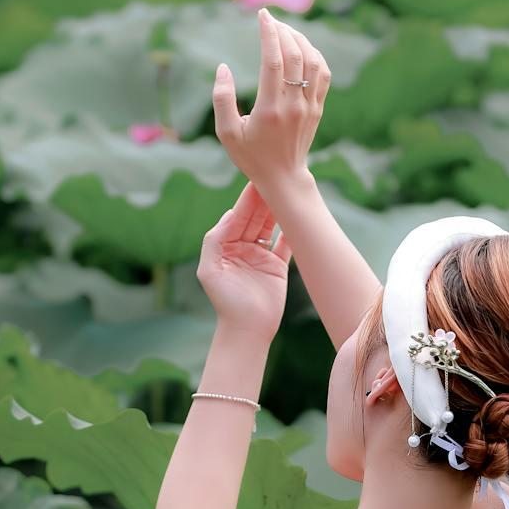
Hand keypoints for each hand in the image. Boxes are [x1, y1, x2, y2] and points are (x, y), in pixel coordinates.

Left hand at [196, 182, 290, 339]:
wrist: (247, 329)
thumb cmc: (226, 302)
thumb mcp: (209, 270)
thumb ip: (214, 240)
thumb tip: (229, 214)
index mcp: (225, 246)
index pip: (237, 217)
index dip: (247, 199)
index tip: (256, 181)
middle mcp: (243, 248)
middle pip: (255, 218)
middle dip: (264, 199)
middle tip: (276, 179)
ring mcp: (261, 256)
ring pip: (270, 226)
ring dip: (277, 210)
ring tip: (288, 191)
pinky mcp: (278, 266)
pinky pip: (286, 243)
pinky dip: (292, 230)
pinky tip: (299, 215)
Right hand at [212, 8, 329, 197]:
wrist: (284, 178)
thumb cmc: (251, 156)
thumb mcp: (227, 133)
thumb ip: (221, 99)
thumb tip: (223, 68)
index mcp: (270, 110)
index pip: (273, 61)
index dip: (269, 34)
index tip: (262, 15)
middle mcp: (293, 106)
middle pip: (294, 56)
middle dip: (283, 31)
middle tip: (270, 19)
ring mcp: (309, 106)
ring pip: (312, 61)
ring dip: (300, 39)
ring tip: (285, 29)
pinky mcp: (318, 108)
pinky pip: (322, 74)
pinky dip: (314, 54)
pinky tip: (302, 47)